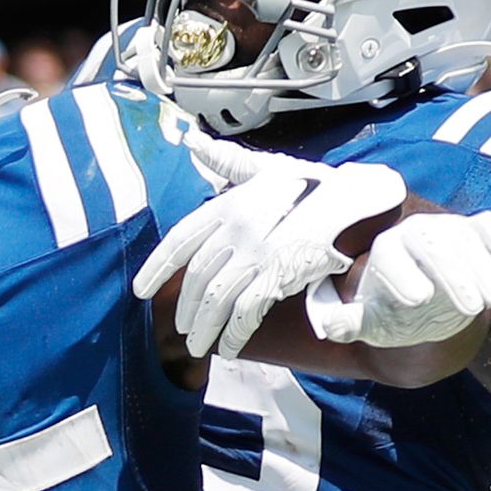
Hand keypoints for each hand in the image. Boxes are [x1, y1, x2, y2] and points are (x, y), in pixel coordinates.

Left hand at [132, 141, 407, 359]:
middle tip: (181, 328)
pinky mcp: (276, 276)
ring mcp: (256, 252)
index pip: (180, 240)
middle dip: (186, 307)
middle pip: (196, 277)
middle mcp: (235, 227)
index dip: (157, 268)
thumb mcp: (264, 170)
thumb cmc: (308, 185)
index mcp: (227, 204)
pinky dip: (234, 335)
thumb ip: (227, 164)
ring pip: (216, 299)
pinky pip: (245, 312)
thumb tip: (193, 141)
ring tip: (199, 346)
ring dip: (204, 328)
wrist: (350, 201)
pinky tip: (228, 348)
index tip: (141, 291)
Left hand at [308, 207, 490, 348]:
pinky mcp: (473, 233)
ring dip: (486, 269)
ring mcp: (447, 229)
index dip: (403, 275)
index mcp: (386, 251)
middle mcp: (416, 232)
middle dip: (455, 276)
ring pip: (466, 240)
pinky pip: (488, 227)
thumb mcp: (370, 323)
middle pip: (435, 246)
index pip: (392, 255)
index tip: (419, 300)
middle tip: (471, 309)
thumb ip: (350, 324)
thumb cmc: (392, 313)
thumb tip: (330, 328)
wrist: (422, 303)